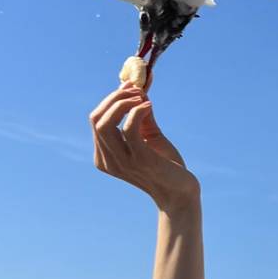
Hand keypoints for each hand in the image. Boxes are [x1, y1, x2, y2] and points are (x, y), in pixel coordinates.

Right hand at [90, 85, 199, 211]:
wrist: (181, 192)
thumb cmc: (165, 166)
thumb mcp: (149, 136)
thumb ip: (141, 115)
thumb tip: (138, 88)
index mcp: (104, 156)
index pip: (96, 120)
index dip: (110, 99)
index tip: (129, 86)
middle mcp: (108, 161)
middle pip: (96, 119)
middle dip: (114, 98)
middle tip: (135, 89)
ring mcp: (122, 162)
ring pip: (106, 123)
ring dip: (123, 102)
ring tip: (142, 97)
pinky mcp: (140, 160)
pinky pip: (129, 128)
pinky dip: (137, 111)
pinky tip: (149, 106)